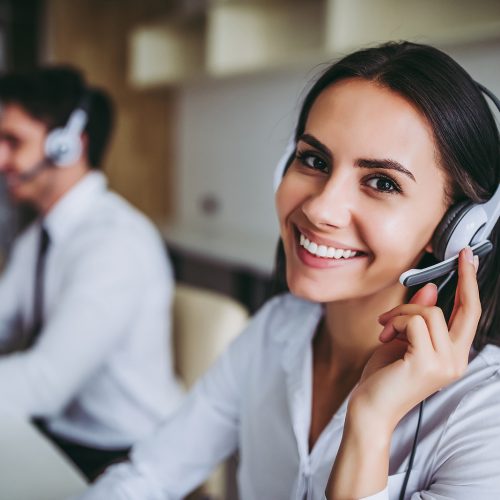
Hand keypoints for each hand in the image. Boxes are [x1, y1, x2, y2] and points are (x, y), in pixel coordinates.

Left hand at [349, 247, 480, 431]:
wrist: (369, 408)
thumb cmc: (384, 376)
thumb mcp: (402, 340)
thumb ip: (418, 318)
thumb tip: (432, 289)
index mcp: (453, 355)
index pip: (470, 316)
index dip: (471, 286)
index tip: (469, 259)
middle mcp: (456, 361)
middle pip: (467, 310)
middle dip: (465, 278)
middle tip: (460, 255)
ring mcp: (445, 364)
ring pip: (430, 311)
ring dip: (401, 313)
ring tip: (384, 328)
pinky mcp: (428, 363)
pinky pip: (414, 322)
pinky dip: (395, 322)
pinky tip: (384, 337)